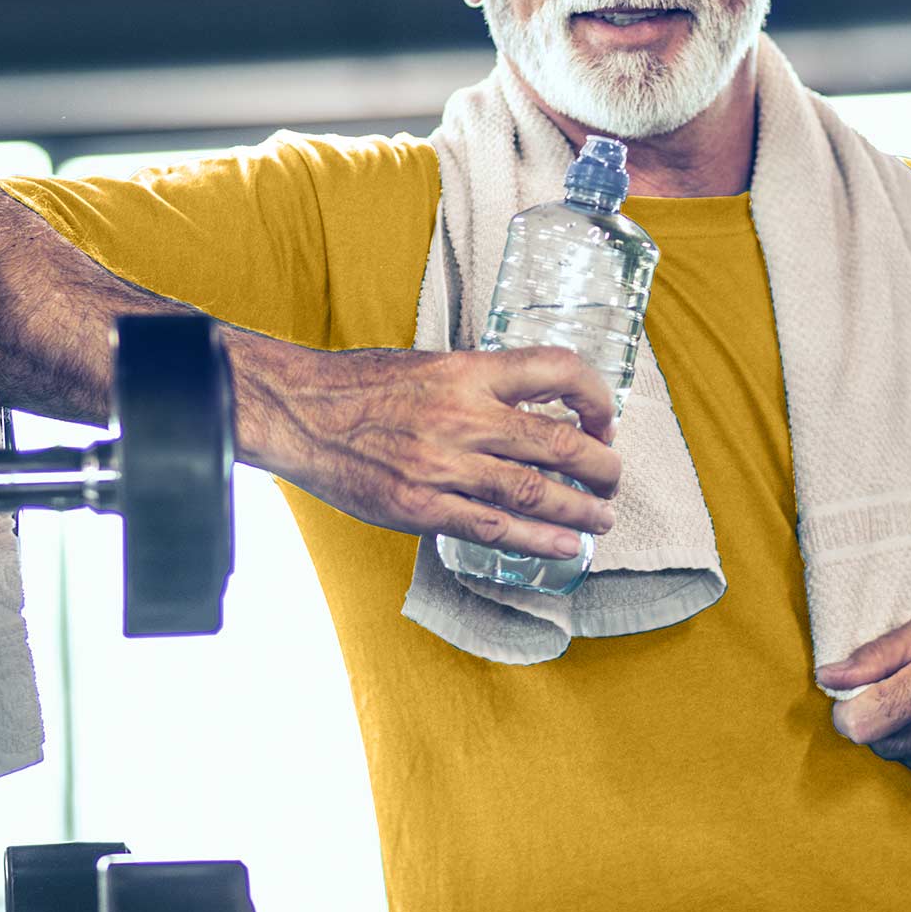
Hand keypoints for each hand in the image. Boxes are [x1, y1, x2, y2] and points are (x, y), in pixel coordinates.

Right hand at [244, 342, 621, 558]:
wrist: (299, 412)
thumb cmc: (359, 386)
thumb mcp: (429, 364)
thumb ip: (479, 385)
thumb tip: (529, 406)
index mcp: (469, 372)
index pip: (557, 371)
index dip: (595, 398)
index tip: (604, 420)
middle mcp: (464, 416)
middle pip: (559, 442)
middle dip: (600, 467)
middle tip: (612, 481)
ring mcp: (443, 465)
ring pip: (535, 491)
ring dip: (579, 510)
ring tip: (601, 519)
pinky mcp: (420, 506)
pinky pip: (493, 528)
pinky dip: (536, 540)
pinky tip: (562, 547)